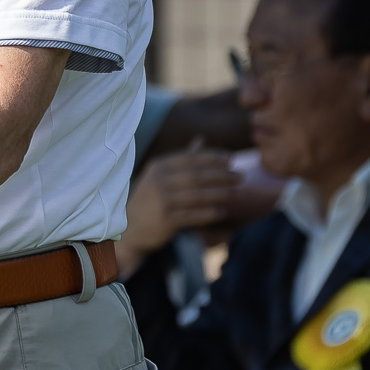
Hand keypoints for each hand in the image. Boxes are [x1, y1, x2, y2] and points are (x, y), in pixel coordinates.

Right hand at [119, 141, 239, 272]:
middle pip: (196, 176)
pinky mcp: (165, 219)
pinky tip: (222, 212)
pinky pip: (193, 215)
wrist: (129, 230)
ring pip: (197, 195)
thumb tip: (202, 139)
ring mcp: (161, 200)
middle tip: (240, 176)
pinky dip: (209, 213)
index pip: (190, 158)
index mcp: (158, 166)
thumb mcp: (161, 175)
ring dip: (220, 193)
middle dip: (221, 175)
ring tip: (236, 193)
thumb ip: (183, 159)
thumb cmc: (150, 199)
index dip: (212, 157)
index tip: (231, 159)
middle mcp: (158, 181)